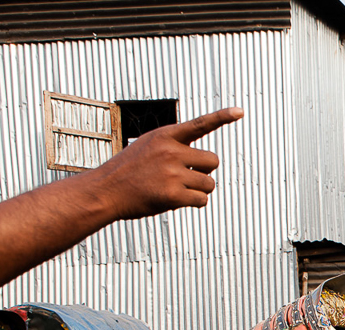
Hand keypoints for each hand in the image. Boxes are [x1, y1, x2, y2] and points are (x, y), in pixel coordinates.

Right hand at [91, 107, 243, 219]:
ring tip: (174, 188)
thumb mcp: (148, 147)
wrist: (105, 191)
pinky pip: (201, 200)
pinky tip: (174, 200)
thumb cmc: (129, 171)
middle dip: (205, 171)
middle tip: (185, 177)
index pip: (200, 124)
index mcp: (165, 136)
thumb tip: (208, 161)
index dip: (221, 117)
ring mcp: (171, 173)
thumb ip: (175, 148)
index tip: (239, 111)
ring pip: (209, 183)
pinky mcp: (172, 195)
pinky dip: (194, 203)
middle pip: (213, 161)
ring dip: (199, 189)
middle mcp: (170, 151)